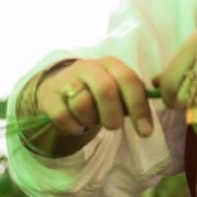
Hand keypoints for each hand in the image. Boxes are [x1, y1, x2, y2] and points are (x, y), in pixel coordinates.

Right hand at [36, 56, 153, 138]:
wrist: (58, 90)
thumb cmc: (96, 93)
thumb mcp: (117, 91)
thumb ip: (133, 100)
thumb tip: (147, 123)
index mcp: (111, 63)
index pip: (129, 80)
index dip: (139, 108)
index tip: (145, 133)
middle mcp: (88, 66)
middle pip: (105, 90)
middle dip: (113, 116)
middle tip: (112, 126)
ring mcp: (66, 79)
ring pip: (82, 104)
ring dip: (90, 121)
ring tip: (90, 120)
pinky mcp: (49, 96)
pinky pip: (63, 116)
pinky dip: (73, 127)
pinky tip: (76, 124)